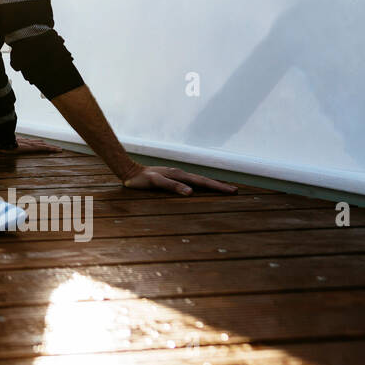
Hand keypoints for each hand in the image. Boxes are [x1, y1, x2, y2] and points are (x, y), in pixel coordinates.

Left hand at [123, 165, 237, 194]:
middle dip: (219, 186)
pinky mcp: (172, 178)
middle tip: (235, 191)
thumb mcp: (155, 182)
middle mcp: (180, 173)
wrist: (129, 171)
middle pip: (203, 180)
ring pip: (198, 180)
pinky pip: (191, 182)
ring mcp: (177, 175)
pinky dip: (201, 185)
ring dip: (212, 185)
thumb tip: (191, 192)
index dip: (217, 187)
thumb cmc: (141, 179)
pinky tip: (202, 188)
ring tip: (224, 190)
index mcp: (179, 175)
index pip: (202, 182)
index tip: (232, 191)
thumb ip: (172, 186)